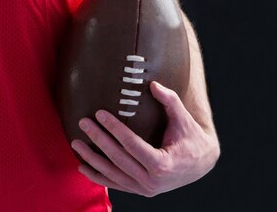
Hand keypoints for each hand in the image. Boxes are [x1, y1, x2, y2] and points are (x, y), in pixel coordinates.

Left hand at [70, 81, 219, 196]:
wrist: (200, 164)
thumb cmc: (191, 138)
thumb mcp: (184, 119)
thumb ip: (170, 101)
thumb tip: (153, 84)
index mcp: (163, 164)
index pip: (132, 145)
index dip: (114, 129)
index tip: (99, 113)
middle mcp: (153, 181)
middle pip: (118, 159)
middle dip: (98, 140)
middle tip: (83, 122)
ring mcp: (145, 189)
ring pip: (113, 174)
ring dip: (92, 159)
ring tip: (75, 142)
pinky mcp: (140, 191)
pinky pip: (115, 185)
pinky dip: (98, 177)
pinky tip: (82, 167)